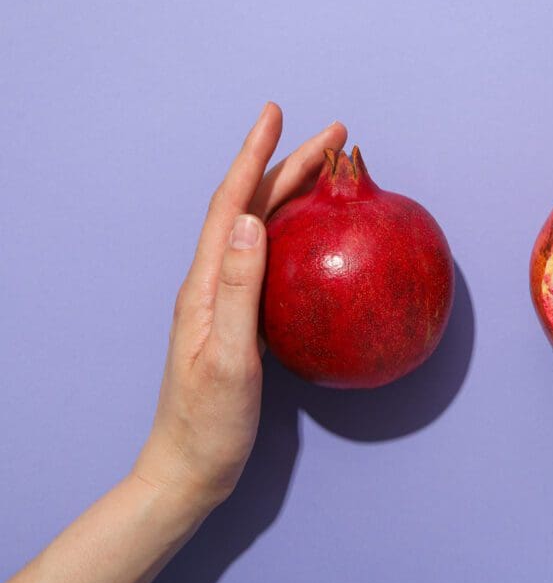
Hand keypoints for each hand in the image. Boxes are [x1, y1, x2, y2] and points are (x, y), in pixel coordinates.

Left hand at [133, 103, 346, 512]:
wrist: (190, 467)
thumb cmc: (209, 421)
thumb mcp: (229, 357)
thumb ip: (239, 289)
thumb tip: (251, 221)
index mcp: (204, 284)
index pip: (231, 204)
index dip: (254, 155)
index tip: (277, 114)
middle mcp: (211, 282)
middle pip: (250, 207)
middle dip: (287, 163)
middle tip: (332, 135)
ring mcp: (225, 301)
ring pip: (261, 229)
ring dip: (291, 192)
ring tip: (326, 170)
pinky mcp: (242, 320)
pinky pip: (271, 260)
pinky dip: (295, 232)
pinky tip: (318, 238)